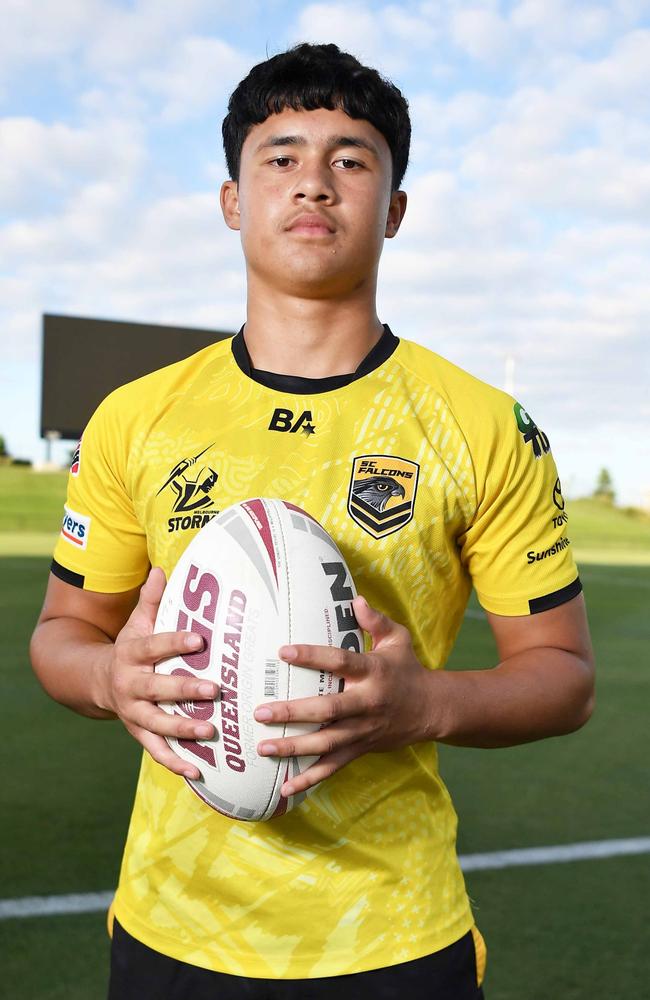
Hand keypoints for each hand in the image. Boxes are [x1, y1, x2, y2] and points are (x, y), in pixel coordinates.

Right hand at [106, 568, 218, 778]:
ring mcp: (133, 712)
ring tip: (211, 731)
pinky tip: (198, 770)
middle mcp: (130, 684)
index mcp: (131, 653)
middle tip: (215, 689)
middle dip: (186, 689)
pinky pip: (156, 750)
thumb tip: (163, 568)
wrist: (96, 681)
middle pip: (157, 688)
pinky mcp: (138, 733)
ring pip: (157, 723)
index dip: (176, 642)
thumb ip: (152, 600)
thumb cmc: (130, 647)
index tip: (201, 639)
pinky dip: (175, 761)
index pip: (154, 646)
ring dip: (183, 729)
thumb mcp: (136, 623)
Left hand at [254, 596, 436, 796]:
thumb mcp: (398, 639)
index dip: (312, 656)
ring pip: (326, 743)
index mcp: (373, 672)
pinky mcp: (360, 749)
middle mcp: (366, 703)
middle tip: (261, 711)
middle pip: (327, 710)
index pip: (340, 661)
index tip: (283, 651)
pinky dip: (309, 779)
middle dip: (293, 712)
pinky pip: (332, 767)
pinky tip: (284, 787)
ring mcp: (363, 730)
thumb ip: (376, 620)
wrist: (431, 710)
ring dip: (294, 748)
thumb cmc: (406, 669)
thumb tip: (355, 599)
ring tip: (263, 747)